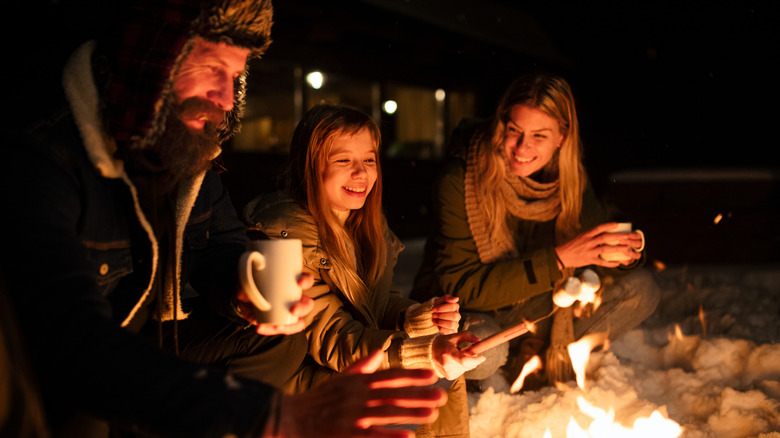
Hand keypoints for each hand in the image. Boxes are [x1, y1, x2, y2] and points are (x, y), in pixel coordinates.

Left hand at [236, 272, 314, 335]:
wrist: (243, 299)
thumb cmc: (251, 284)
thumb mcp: (247, 280)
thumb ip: (246, 284)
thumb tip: (244, 293)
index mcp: (292, 283)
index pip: (306, 280)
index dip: (306, 281)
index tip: (299, 283)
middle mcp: (294, 298)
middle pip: (307, 304)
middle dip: (302, 308)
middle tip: (292, 310)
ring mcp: (288, 312)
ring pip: (299, 321)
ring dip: (291, 326)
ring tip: (277, 326)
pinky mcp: (280, 323)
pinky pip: (282, 329)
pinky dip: (271, 330)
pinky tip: (260, 327)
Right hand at [275, 349, 446, 436]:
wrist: (290, 417)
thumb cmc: (318, 400)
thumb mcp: (339, 379)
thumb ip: (361, 367)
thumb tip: (379, 353)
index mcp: (357, 382)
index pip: (389, 376)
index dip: (411, 375)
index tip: (432, 374)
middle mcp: (356, 396)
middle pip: (392, 394)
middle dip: (418, 394)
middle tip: (441, 394)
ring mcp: (351, 415)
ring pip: (386, 413)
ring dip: (410, 413)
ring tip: (431, 413)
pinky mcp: (345, 433)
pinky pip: (371, 435)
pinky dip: (389, 435)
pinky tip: (407, 436)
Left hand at [431, 295, 460, 334]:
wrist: (432, 315)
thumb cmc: (437, 307)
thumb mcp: (439, 300)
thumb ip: (447, 298)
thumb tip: (456, 298)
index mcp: (455, 307)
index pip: (453, 306)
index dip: (442, 308)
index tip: (433, 309)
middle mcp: (457, 315)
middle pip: (454, 316)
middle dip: (441, 315)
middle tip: (433, 315)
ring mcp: (455, 323)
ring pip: (452, 324)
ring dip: (441, 322)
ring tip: (434, 320)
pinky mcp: (452, 331)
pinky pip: (449, 332)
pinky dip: (441, 328)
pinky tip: (437, 326)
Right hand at [432, 332, 485, 379]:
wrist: (429, 352)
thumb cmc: (443, 343)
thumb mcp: (454, 336)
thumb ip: (467, 336)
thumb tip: (479, 340)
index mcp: (448, 353)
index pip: (464, 360)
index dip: (475, 360)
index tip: (483, 357)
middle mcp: (447, 365)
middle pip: (468, 365)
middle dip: (471, 358)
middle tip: (465, 351)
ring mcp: (448, 372)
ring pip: (467, 368)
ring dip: (466, 362)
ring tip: (456, 355)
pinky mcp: (449, 377)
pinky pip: (463, 371)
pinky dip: (462, 366)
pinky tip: (454, 361)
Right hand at [555, 222, 641, 268]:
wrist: (562, 256)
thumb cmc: (573, 246)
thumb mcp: (581, 238)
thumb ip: (592, 236)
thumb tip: (604, 234)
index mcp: (586, 235)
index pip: (599, 228)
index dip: (608, 226)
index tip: (617, 224)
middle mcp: (588, 242)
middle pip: (605, 238)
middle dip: (618, 237)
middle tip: (628, 237)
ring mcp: (589, 251)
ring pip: (605, 249)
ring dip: (617, 249)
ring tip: (627, 249)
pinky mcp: (589, 260)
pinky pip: (602, 262)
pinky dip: (610, 263)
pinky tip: (618, 263)